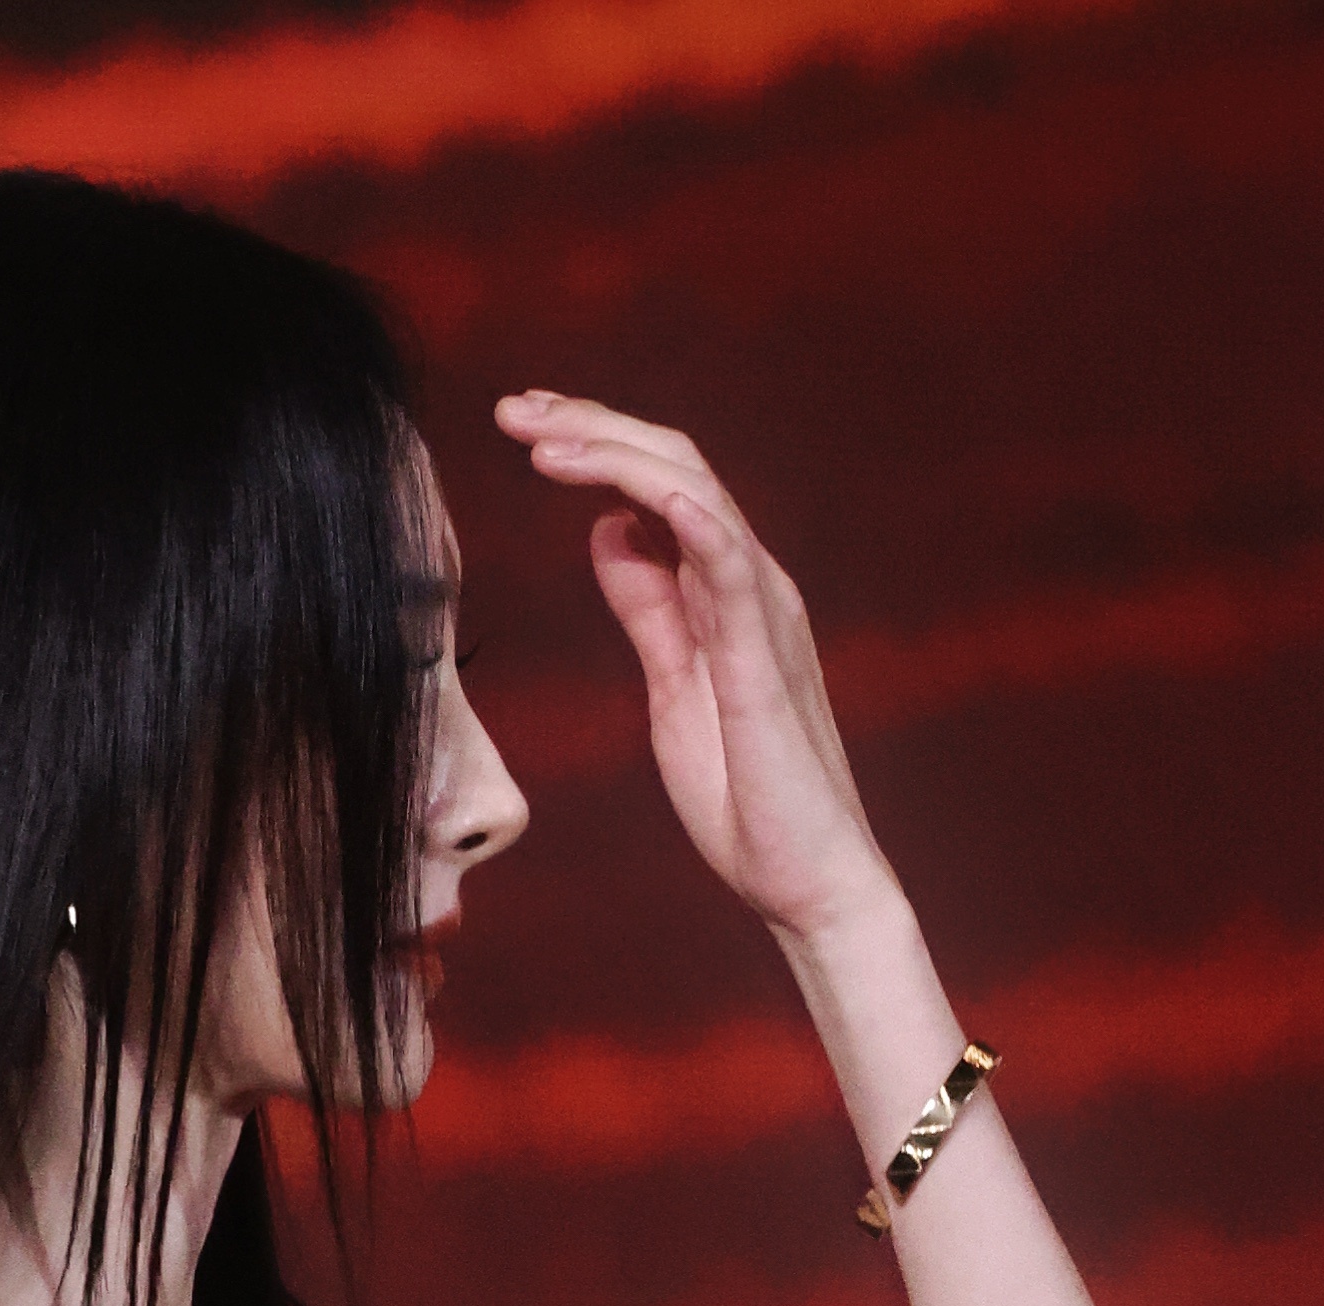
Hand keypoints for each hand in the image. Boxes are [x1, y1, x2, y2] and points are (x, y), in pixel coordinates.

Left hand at [496, 388, 895, 947]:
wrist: (809, 880)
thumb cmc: (748, 798)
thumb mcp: (671, 687)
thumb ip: (648, 608)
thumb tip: (612, 532)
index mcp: (723, 590)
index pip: (658, 485)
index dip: (593, 444)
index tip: (525, 427)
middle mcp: (749, 582)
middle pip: (671, 467)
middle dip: (590, 427)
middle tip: (513, 407)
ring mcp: (763, 614)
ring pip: (694, 495)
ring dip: (617, 456)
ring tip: (543, 441)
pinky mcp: (764, 661)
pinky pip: (733, 568)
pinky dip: (692, 520)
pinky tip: (643, 491)